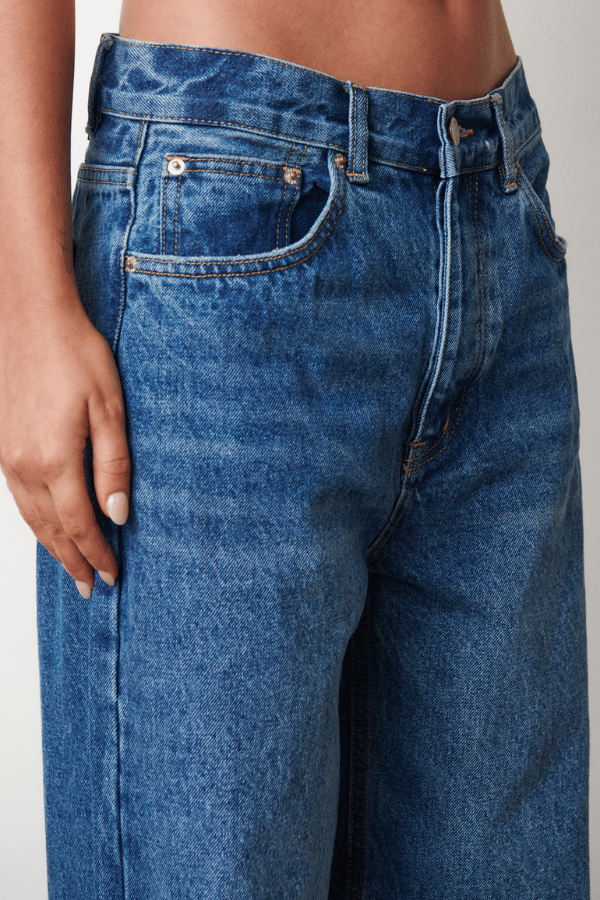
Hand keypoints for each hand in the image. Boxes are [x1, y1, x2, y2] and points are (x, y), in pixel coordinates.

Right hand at [0, 294, 129, 595]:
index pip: (80, 525)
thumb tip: (118, 514)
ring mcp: (5, 455)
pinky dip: (34, 520)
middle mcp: (23, 465)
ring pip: (30, 517)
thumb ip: (114, 465)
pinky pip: (17, 497)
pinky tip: (45, 525)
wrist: (28, 315)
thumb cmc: (75, 354)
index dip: (97, 554)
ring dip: (51, 546)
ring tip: (69, 567)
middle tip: (89, 588)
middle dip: (73, 561)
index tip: (112, 576)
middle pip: (51, 529)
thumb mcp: (109, 408)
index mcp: (53, 460)